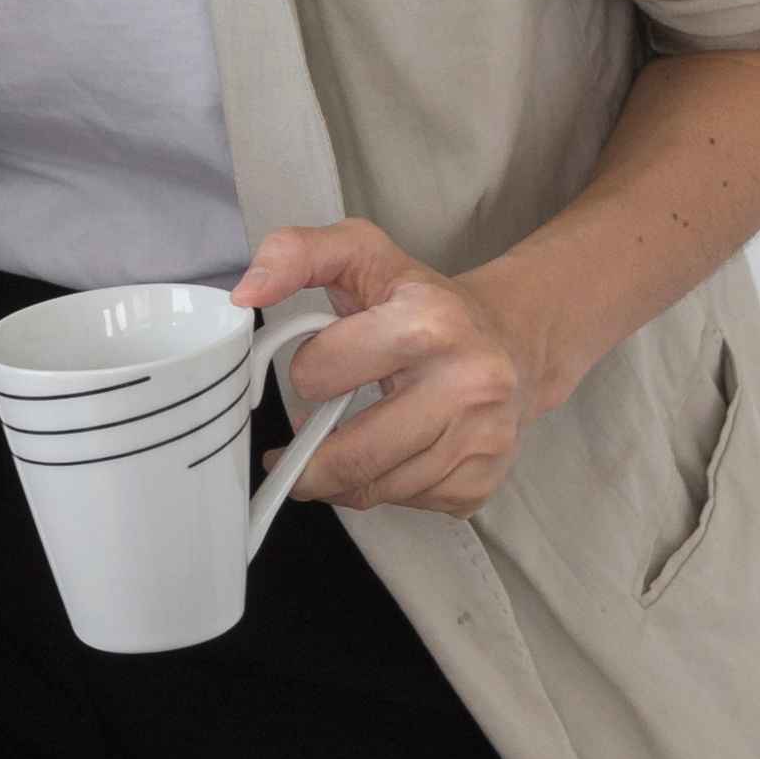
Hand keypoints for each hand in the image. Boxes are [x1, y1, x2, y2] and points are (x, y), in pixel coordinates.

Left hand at [232, 220, 546, 517]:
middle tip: (291, 454)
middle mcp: (467, 385)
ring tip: (339, 451)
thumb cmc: (424, 301)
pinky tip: (390, 458)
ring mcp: (482, 439)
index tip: (317, 369)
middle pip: (351, 456)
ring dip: (342, 479)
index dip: (306, 372)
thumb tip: (245, 293)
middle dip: (306, 460)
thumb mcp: (362, 254)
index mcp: (430, 324)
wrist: (514, 341)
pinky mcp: (484, 480)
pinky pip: (408, 504)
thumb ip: (296, 254)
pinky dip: (384, 489)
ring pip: (375, 490)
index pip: (320, 373)